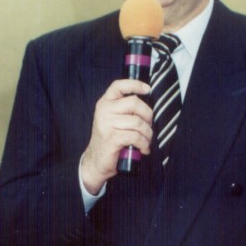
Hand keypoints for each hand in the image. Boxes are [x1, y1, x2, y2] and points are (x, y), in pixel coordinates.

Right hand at [81, 79, 152, 194]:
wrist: (96, 161)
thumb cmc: (109, 139)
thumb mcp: (113, 119)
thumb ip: (124, 109)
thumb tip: (146, 103)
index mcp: (105, 103)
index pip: (118, 86)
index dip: (135, 84)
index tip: (147, 89)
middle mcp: (104, 111)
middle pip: (134, 102)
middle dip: (148, 115)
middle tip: (148, 126)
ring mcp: (107, 124)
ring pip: (138, 122)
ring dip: (148, 134)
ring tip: (146, 141)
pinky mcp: (112, 138)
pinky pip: (136, 137)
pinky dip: (144, 144)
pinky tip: (143, 149)